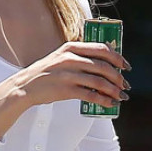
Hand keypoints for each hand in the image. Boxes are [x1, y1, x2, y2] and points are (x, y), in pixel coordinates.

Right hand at [17, 41, 131, 107]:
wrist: (25, 86)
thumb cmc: (47, 72)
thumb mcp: (63, 56)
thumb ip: (81, 55)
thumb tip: (107, 61)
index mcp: (72, 47)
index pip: (102, 49)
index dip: (118, 58)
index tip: (126, 66)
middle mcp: (71, 58)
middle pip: (104, 66)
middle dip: (118, 77)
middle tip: (125, 85)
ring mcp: (68, 74)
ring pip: (99, 81)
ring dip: (114, 90)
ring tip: (121, 96)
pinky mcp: (66, 90)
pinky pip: (91, 95)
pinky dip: (104, 100)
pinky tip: (110, 103)